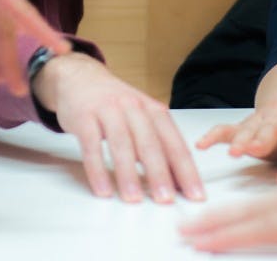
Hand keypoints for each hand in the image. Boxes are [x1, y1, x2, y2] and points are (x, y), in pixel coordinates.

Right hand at [31, 53, 204, 203]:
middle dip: (160, 174)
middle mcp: (134, 107)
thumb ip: (158, 144)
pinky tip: (103, 189)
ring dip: (128, 174)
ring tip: (134, 199)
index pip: (175, 143)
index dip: (186, 170)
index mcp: (154, 110)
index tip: (195, 194)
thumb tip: (177, 180)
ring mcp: (108, 110)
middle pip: (150, 143)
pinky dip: (97, 170)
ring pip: (122, 144)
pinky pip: (91, 146)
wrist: (81, 78)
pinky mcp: (84, 117)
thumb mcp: (142, 117)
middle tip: (166, 199)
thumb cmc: (115, 103)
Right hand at [196, 100, 276, 163]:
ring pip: (245, 129)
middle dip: (259, 136)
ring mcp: (256, 122)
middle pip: (265, 125)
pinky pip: (225, 131)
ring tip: (233, 152)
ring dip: (238, 140)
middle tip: (253, 147)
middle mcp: (273, 116)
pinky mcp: (241, 130)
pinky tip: (202, 145)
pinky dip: (212, 136)